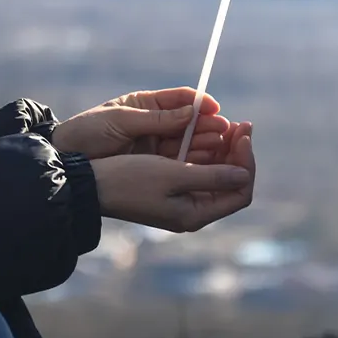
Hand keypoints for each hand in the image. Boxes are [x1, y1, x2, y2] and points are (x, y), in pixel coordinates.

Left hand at [49, 87, 233, 161]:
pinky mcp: (154, 164)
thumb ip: (156, 118)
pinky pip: (180, 160)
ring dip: (207, 143)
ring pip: (189, 142)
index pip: (181, 99)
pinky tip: (210, 161)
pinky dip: (196, 160)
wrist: (67, 160)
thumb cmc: (87, 132)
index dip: (201, 103)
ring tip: (224, 146)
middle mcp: (155, 123)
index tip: (216, 109)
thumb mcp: (121, 121)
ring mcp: (155, 144)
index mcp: (146, 104)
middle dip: (210, 125)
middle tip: (229, 132)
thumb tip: (192, 112)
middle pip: (191, 122)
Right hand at [91, 122, 255, 232]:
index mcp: (194, 214)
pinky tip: (205, 132)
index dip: (247, 162)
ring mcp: (181, 200)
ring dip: (224, 149)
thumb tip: (244, 175)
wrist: (91, 185)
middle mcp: (191, 210)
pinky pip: (198, 169)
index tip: (243, 134)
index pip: (239, 192)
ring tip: (226, 123)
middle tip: (241, 124)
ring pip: (216, 173)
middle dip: (238, 153)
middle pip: (230, 182)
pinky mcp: (170, 188)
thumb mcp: (172, 174)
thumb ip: (211, 176)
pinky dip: (205, 150)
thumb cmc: (129, 179)